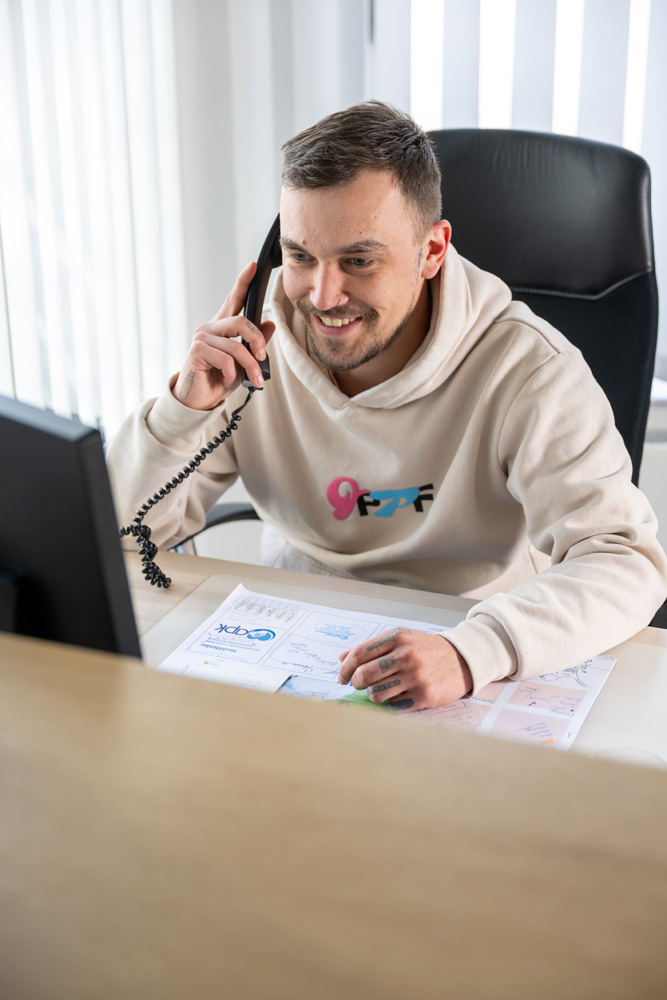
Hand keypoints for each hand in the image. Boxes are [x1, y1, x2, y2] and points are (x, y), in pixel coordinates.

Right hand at [173, 261, 275, 410]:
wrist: (199, 399)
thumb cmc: (219, 379)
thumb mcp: (243, 361)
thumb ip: (256, 342)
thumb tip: (270, 323)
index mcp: (221, 326)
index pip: (233, 299)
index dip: (242, 282)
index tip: (253, 266)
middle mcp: (209, 327)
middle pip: (241, 322)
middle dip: (257, 340)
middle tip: (263, 358)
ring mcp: (201, 338)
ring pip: (236, 346)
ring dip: (250, 366)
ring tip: (255, 380)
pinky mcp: (196, 351)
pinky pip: (225, 359)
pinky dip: (232, 372)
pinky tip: (228, 379)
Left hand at [337, 628, 471, 711]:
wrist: (462, 659)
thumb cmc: (427, 650)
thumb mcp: (401, 639)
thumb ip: (372, 648)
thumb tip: (342, 658)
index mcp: (397, 638)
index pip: (359, 654)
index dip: (345, 668)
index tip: (342, 677)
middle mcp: (406, 656)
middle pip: (364, 675)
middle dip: (356, 683)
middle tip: (358, 685)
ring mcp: (415, 677)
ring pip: (376, 694)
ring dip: (374, 695)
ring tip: (382, 689)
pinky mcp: (424, 696)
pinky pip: (393, 706)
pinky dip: (391, 703)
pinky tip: (399, 695)